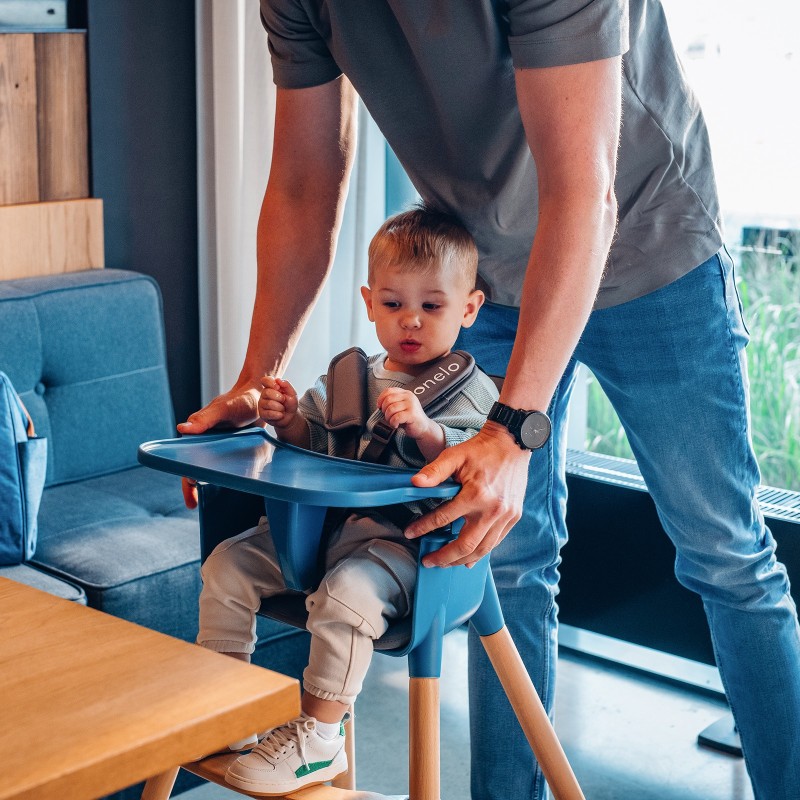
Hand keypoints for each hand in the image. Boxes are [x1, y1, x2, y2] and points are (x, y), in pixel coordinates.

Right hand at [176, 379, 261, 508]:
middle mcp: (207, 441)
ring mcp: (221, 447)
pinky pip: (229, 466)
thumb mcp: (223, 409)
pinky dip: (228, 476)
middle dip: (192, 486)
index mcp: (198, 432)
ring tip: (206, 500)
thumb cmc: (240, 400)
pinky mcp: (235, 449)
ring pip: (212, 468)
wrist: (262, 397)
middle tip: (193, 504)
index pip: (187, 457)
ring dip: (209, 482)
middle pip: (196, 466)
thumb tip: (181, 429)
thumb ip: (205, 419)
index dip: (186, 472)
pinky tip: (232, 487)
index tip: (189, 485)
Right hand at [258, 376, 298, 428]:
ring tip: (282, 409)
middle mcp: (264, 394)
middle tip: (283, 400)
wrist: (291, 417)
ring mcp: (262, 404)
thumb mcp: (292, 394)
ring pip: (269, 403)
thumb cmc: (290, 403)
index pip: (265, 380)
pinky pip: (269, 413)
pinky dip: (278, 414)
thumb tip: (278, 380)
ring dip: (280, 407)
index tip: (278, 387)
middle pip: (267, 392)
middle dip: (279, 397)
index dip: (270, 382)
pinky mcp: (262, 414)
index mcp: (270, 387)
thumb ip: (286, 385)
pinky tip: (280, 415)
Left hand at [377, 387, 434, 439]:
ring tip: (392, 421)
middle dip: (384, 410)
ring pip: (391, 409)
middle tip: (388, 417)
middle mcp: (409, 397)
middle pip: (388, 399)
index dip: (381, 399)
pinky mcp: (412, 414)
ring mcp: (411, 405)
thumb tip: (379, 404)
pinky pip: (396, 417)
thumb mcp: (402, 407)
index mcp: (405, 393)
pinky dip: (393, 423)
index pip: (388, 391)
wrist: (424, 428)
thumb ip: (393, 402)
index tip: (379, 406)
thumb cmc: (410, 419)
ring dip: (388, 417)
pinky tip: (396, 425)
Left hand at [405, 423, 530, 567]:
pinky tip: (468, 558)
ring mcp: (506, 516)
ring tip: (445, 563)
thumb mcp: (454, 456)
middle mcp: (493, 510)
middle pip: (465, 545)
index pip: (443, 519)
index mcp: (476, 495)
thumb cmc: (481, 450)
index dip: (423, 528)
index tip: (410, 533)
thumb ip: (434, 471)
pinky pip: (495, 542)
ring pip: (482, 549)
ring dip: (461, 560)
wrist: (512, 443)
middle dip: (444, 557)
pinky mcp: (513, 517)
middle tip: (428, 561)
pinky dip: (480, 553)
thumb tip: (415, 483)